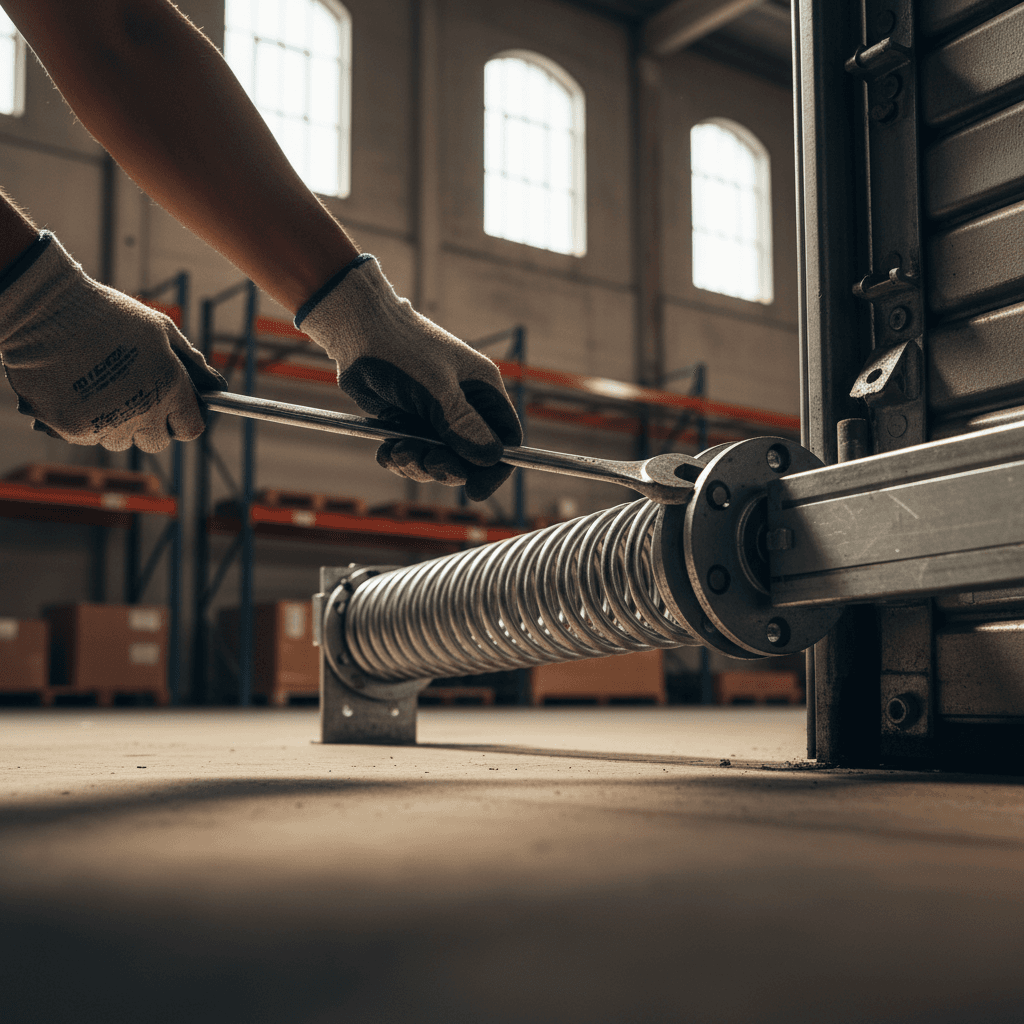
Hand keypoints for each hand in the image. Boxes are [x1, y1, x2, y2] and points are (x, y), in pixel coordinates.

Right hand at [0, 232, 224, 452]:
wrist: (46, 311)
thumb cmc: (108, 315)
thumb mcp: (160, 328)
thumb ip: (190, 360)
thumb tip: (215, 385)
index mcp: (169, 386)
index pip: (191, 429)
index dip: (184, 420)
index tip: (175, 411)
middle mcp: (143, 411)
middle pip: (156, 442)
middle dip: (151, 425)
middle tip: (135, 397)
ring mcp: (108, 423)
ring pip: (121, 441)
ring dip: (117, 423)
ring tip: (103, 389)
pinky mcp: (75, 429)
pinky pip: (90, 437)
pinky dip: (87, 422)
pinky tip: (79, 392)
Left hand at [297, 255, 521, 501]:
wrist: (357, 331)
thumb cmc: (403, 350)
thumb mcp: (437, 389)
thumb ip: (464, 425)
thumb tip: (490, 459)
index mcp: (482, 392)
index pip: (504, 440)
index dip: (493, 468)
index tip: (474, 490)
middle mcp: (463, 406)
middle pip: (470, 458)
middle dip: (447, 468)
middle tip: (427, 463)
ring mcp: (435, 416)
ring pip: (438, 461)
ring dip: (418, 465)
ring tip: (398, 450)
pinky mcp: (408, 422)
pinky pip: (412, 456)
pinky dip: (399, 459)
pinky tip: (386, 450)